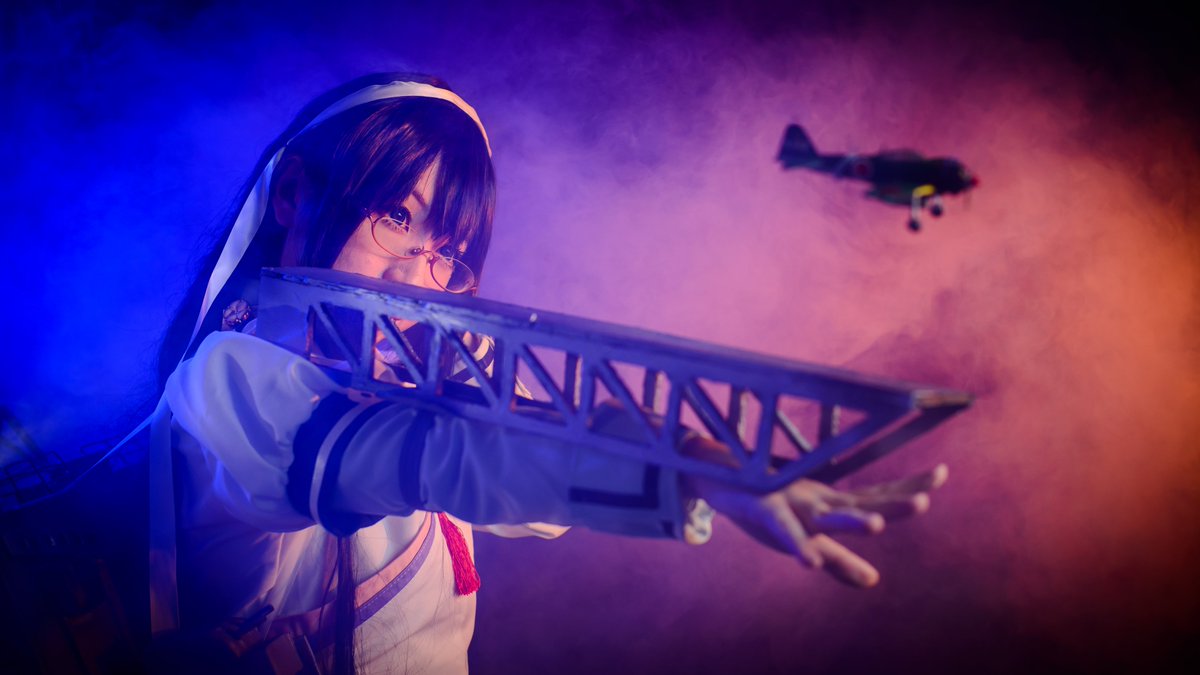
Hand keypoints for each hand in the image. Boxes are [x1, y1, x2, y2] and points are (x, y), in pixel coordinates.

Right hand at [681, 436, 947, 587]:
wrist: (721, 484)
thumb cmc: (767, 510)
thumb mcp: (806, 540)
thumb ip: (839, 561)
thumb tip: (872, 583)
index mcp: (831, 504)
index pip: (878, 495)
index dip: (909, 485)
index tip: (943, 473)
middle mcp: (819, 500)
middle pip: (863, 502)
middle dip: (893, 502)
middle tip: (924, 500)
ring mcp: (794, 503)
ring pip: (828, 514)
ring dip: (850, 521)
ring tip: (876, 525)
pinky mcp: (766, 511)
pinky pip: (785, 531)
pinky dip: (798, 545)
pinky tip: (810, 562)